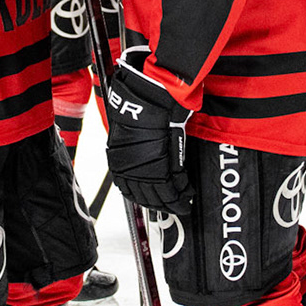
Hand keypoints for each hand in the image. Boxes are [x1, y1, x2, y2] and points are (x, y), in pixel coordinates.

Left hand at [106, 56, 191, 213]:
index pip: (127, 188)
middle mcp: (129, 169)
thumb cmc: (138, 107)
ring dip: (171, 202)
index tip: (150, 200)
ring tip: (181, 203)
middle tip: (170, 206)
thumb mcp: (128, 130)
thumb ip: (132, 147)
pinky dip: (181, 194)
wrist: (148, 98)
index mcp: (118, 160)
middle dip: (158, 203)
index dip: (141, 196)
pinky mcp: (163, 166)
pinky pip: (173, 188)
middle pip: (144, 196)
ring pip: (159, 195)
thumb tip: (141, 154)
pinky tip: (187, 194)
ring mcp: (145, 169)